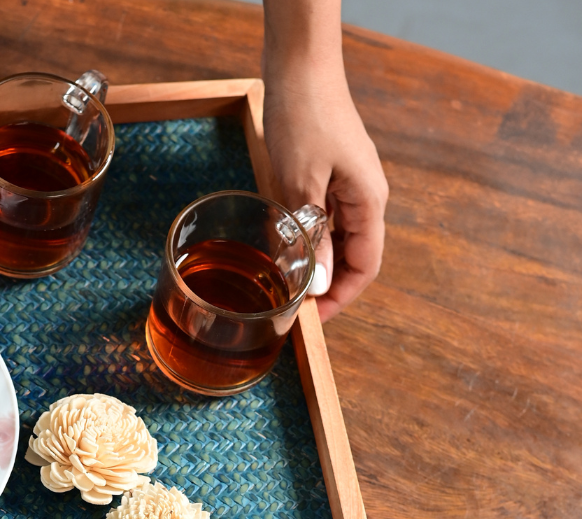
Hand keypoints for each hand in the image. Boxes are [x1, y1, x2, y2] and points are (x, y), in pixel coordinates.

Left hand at [261, 0, 388, 321]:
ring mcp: (346, 186)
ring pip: (334, 240)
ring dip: (312, 264)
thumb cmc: (304, 118)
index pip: (366, 267)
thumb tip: (319, 284)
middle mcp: (363, 197)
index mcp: (368, 202)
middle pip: (351, 257)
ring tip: (283, 284)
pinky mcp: (328, 176)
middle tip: (291, 309)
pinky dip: (303, 238)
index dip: (341, 299)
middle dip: (324, 286)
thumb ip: (311, 237)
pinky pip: (321, 219)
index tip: (311, 319)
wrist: (299, 67)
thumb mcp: (301, 185)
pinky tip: (281, 248)